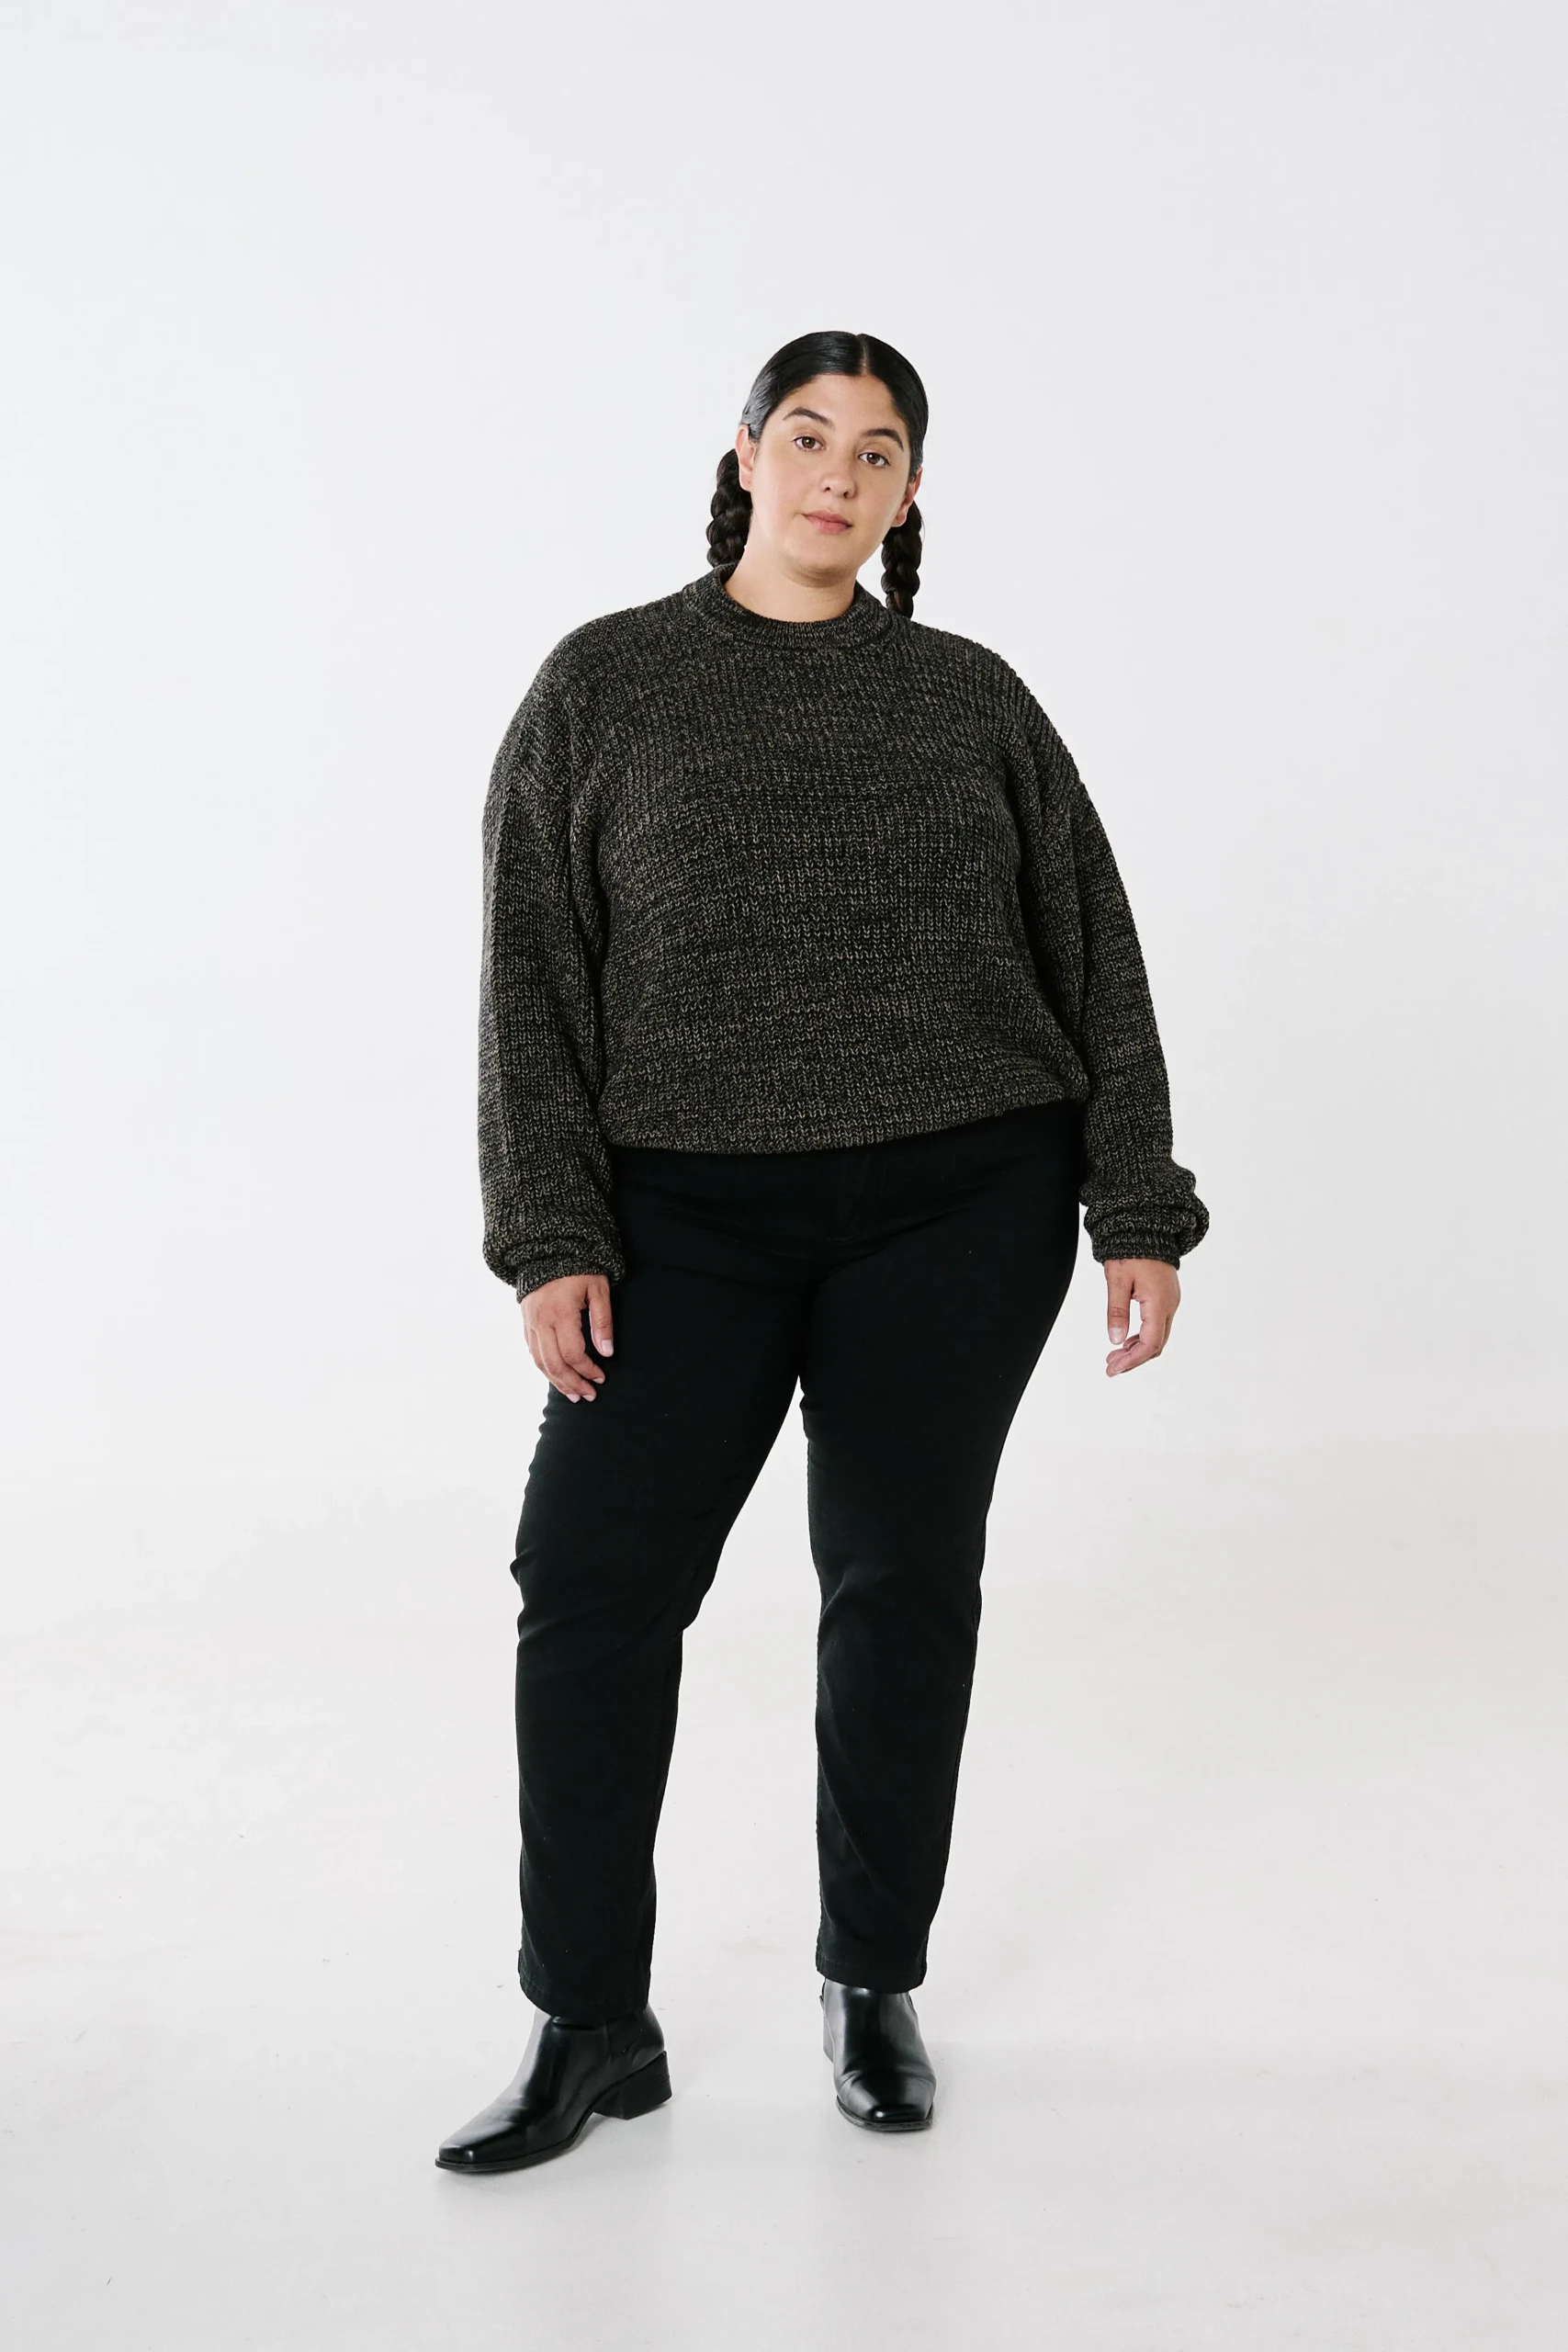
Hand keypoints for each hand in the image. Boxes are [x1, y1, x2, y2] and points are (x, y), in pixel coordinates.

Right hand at [521, 1272, 614, 1400]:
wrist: (546, 1251)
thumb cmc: (578, 1269)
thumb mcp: (598, 1289)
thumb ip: (602, 1321)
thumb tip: (607, 1353)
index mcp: (560, 1312)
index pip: (573, 1353)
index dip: (588, 1370)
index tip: (602, 1377)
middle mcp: (541, 1321)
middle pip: (554, 1364)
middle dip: (572, 1383)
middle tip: (588, 1396)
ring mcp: (530, 1323)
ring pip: (540, 1362)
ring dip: (557, 1382)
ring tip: (573, 1395)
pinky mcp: (525, 1323)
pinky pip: (533, 1353)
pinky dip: (545, 1368)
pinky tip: (558, 1377)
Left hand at [1103, 1258, 1179, 1376]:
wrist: (1147, 1227)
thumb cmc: (1131, 1249)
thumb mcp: (1117, 1280)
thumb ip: (1116, 1311)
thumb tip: (1115, 1340)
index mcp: (1159, 1303)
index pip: (1150, 1344)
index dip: (1132, 1361)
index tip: (1113, 1369)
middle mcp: (1170, 1305)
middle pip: (1156, 1345)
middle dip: (1134, 1359)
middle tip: (1111, 1366)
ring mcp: (1170, 1301)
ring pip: (1158, 1336)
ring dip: (1137, 1349)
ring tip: (1114, 1356)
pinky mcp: (1166, 1297)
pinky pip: (1157, 1324)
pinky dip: (1142, 1336)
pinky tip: (1127, 1339)